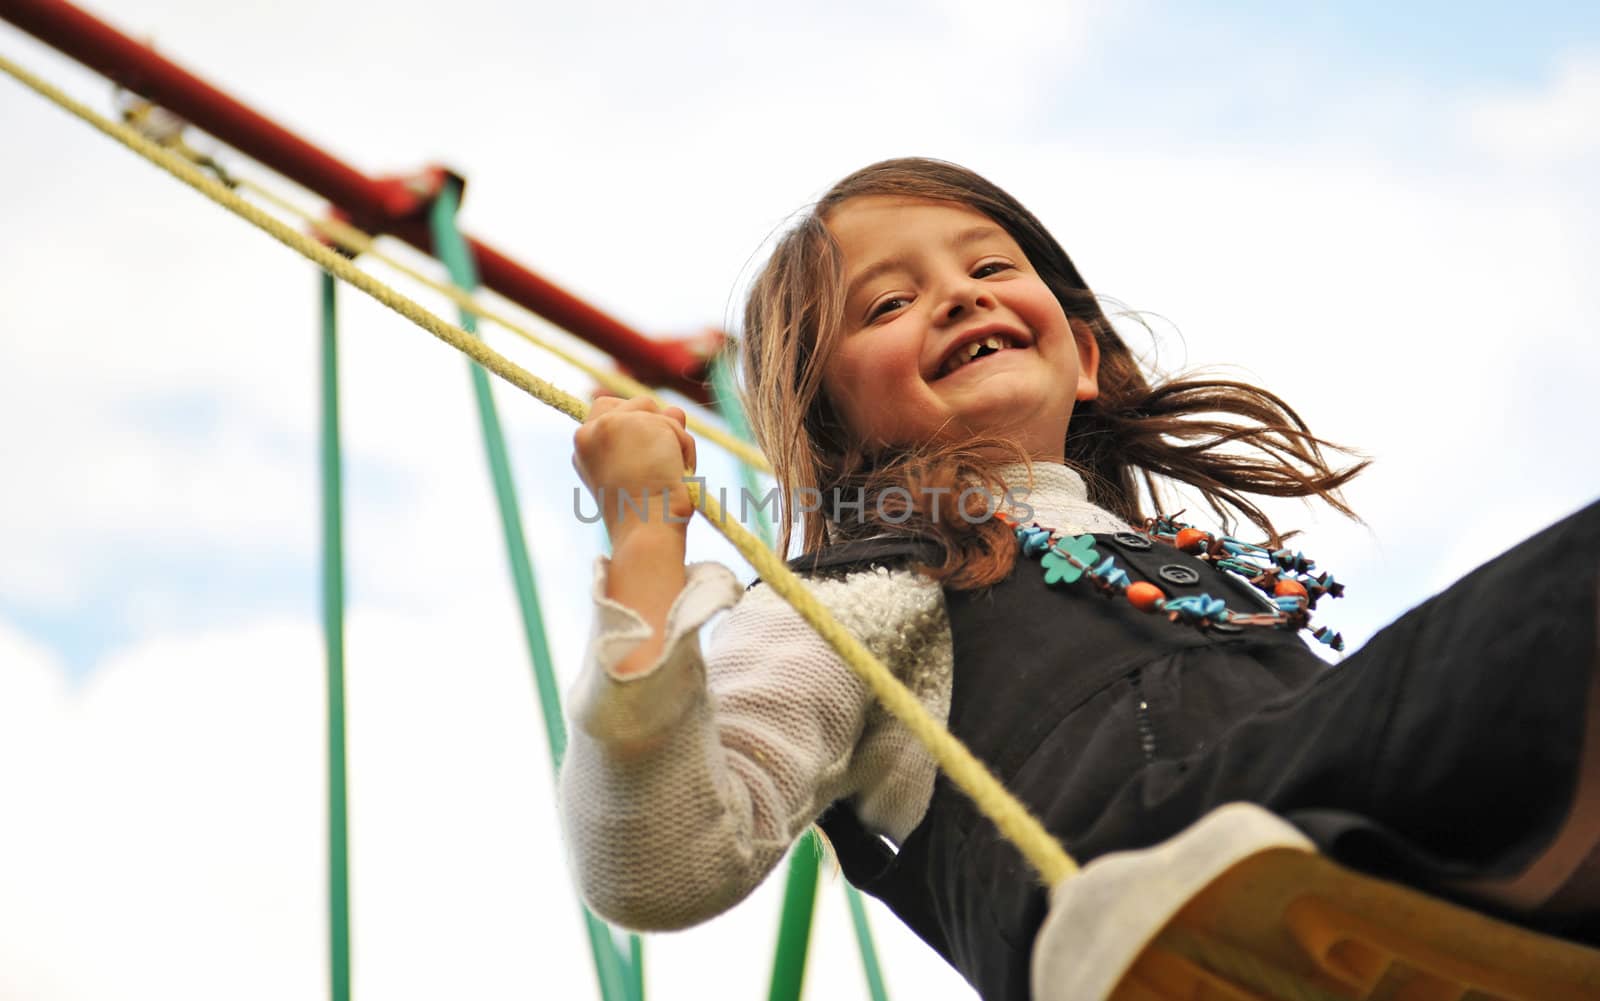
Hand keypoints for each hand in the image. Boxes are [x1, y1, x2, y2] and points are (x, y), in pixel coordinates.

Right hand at [573, 396, 697, 541]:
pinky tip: (674, 471)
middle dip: (655, 424)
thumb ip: (643, 439)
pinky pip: (674, 421)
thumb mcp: (633, 472)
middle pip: (635, 403)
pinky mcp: (636, 421)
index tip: (646, 454)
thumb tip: (675, 411)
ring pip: (654, 408)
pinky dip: (684, 446)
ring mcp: (612, 423)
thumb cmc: (643, 515)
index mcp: (583, 447)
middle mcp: (590, 431)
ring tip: (666, 470)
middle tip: (658, 461)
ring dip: (671, 436)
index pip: (607, 410)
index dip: (635, 424)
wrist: (644, 531)